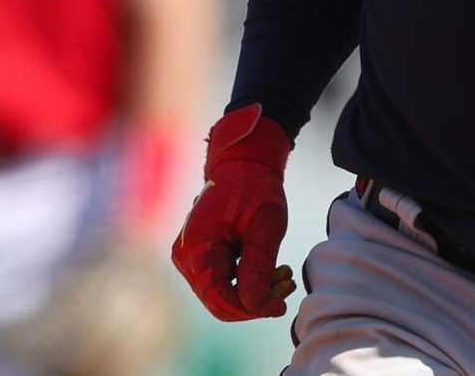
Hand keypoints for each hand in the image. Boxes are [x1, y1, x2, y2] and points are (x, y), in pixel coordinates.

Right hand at [170, 104, 298, 320]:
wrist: (243, 164)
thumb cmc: (254, 188)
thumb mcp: (265, 227)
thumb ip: (258, 268)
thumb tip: (256, 307)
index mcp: (196, 246)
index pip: (219, 299)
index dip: (251, 310)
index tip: (281, 306)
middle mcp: (186, 256)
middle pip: (220, 301)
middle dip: (256, 300)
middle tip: (287, 283)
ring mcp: (191, 258)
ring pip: (223, 294)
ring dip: (255, 291)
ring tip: (284, 273)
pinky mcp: (201, 257)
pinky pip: (223, 282)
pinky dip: (248, 281)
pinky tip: (272, 269)